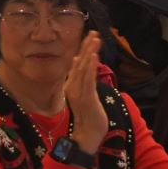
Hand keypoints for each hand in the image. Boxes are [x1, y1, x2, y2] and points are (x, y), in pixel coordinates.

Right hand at [64, 32, 107, 154]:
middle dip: (86, 47)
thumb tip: (78, 63)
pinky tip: (93, 57)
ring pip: (83, 69)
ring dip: (89, 53)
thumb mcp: (85, 96)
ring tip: (94, 40)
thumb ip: (81, 80)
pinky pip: (87, 80)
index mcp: (72, 86)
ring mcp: (78, 92)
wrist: (87, 136)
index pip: (78, 65)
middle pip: (79, 63)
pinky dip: (90, 67)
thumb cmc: (88, 117)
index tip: (89, 37)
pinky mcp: (85, 97)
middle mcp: (73, 87)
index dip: (83, 50)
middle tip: (92, 32)